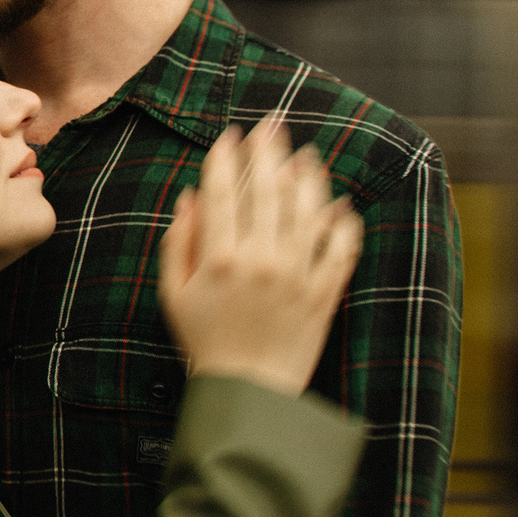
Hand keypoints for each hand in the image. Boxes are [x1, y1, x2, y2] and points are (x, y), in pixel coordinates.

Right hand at [159, 117, 361, 397]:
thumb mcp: (174, 295)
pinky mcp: (325, 293)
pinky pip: (341, 249)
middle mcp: (263, 260)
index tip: (230, 135)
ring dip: (308, 177)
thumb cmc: (204, 343)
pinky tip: (340, 206)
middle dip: (270, 152)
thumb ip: (179, 243)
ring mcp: (298, 275)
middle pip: (269, 191)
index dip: (227, 158)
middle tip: (273, 124)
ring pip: (308, 211)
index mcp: (221, 259)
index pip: (225, 192)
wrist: (248, 392)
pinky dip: (343, 224)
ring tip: (306, 154)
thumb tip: (191, 198)